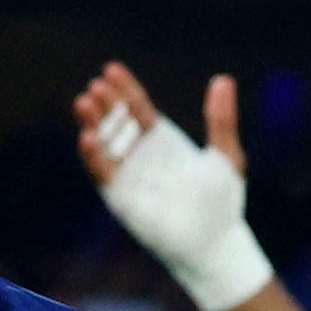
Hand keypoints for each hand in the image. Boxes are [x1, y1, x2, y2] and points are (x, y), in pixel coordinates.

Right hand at [71, 61, 270, 310]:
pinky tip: (88, 138)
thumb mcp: (226, 155)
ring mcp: (127, 174)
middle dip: (104, 103)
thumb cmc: (221, 202)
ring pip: (102, 142)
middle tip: (96, 86)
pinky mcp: (119, 195)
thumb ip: (221, 120)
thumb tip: (223, 80)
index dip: (123, 89)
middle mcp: (139, 153)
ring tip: (84, 103)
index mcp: (161, 140)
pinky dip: (93, 156)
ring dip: (91, 123)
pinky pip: (102, 172)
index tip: (110, 69)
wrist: (215, 242)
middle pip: (115, 121)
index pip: (136, 108)